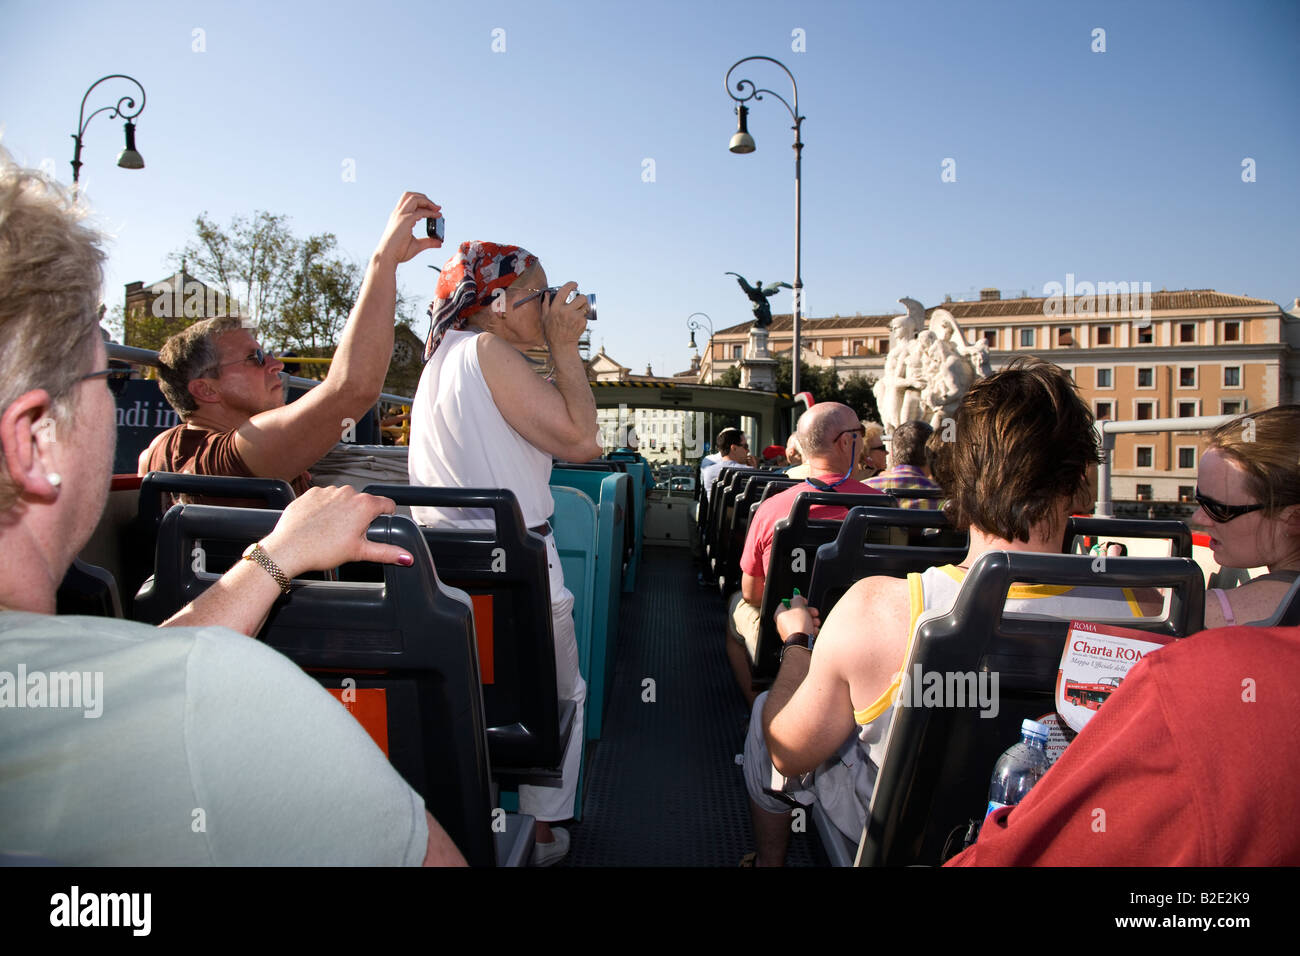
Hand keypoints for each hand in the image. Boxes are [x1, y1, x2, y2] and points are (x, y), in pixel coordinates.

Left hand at [260, 486, 413, 577]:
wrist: (288, 548)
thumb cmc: (321, 550)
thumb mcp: (359, 552)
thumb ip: (387, 552)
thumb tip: (407, 557)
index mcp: (364, 505)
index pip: (387, 503)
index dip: (386, 515)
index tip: (378, 525)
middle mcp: (347, 493)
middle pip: (363, 502)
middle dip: (360, 516)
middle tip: (349, 536)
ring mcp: (328, 491)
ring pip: (343, 500)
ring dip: (341, 511)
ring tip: (331, 531)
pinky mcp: (311, 493)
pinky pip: (323, 499)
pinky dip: (323, 509)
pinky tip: (317, 524)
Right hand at [373, 192, 442, 267]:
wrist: (387, 257)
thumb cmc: (398, 252)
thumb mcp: (416, 245)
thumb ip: (428, 242)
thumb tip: (439, 242)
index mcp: (398, 217)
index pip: (409, 202)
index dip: (422, 203)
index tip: (434, 209)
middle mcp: (398, 213)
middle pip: (410, 195)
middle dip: (425, 198)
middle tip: (436, 207)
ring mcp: (401, 216)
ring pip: (414, 198)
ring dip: (427, 201)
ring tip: (437, 209)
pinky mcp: (405, 221)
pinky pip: (420, 212)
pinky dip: (430, 212)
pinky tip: (437, 216)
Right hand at [540, 281, 588, 349]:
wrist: (562, 345)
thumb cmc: (552, 331)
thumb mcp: (545, 317)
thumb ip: (545, 304)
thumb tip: (546, 293)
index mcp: (555, 308)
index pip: (565, 290)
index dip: (571, 284)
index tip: (575, 284)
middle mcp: (566, 311)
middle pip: (581, 297)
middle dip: (582, 298)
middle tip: (579, 301)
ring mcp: (575, 317)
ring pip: (585, 306)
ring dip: (583, 307)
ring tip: (578, 312)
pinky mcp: (582, 323)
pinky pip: (585, 316)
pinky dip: (583, 318)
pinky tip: (576, 322)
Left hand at [776, 594, 820, 639]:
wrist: (802, 643)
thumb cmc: (798, 625)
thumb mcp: (799, 607)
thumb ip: (797, 599)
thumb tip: (796, 596)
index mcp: (780, 614)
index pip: (786, 603)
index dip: (796, 601)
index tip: (804, 601)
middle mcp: (783, 623)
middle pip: (796, 613)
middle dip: (808, 612)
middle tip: (814, 612)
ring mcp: (789, 632)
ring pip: (802, 622)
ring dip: (811, 621)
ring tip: (816, 622)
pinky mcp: (796, 638)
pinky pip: (804, 631)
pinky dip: (810, 629)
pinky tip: (814, 630)